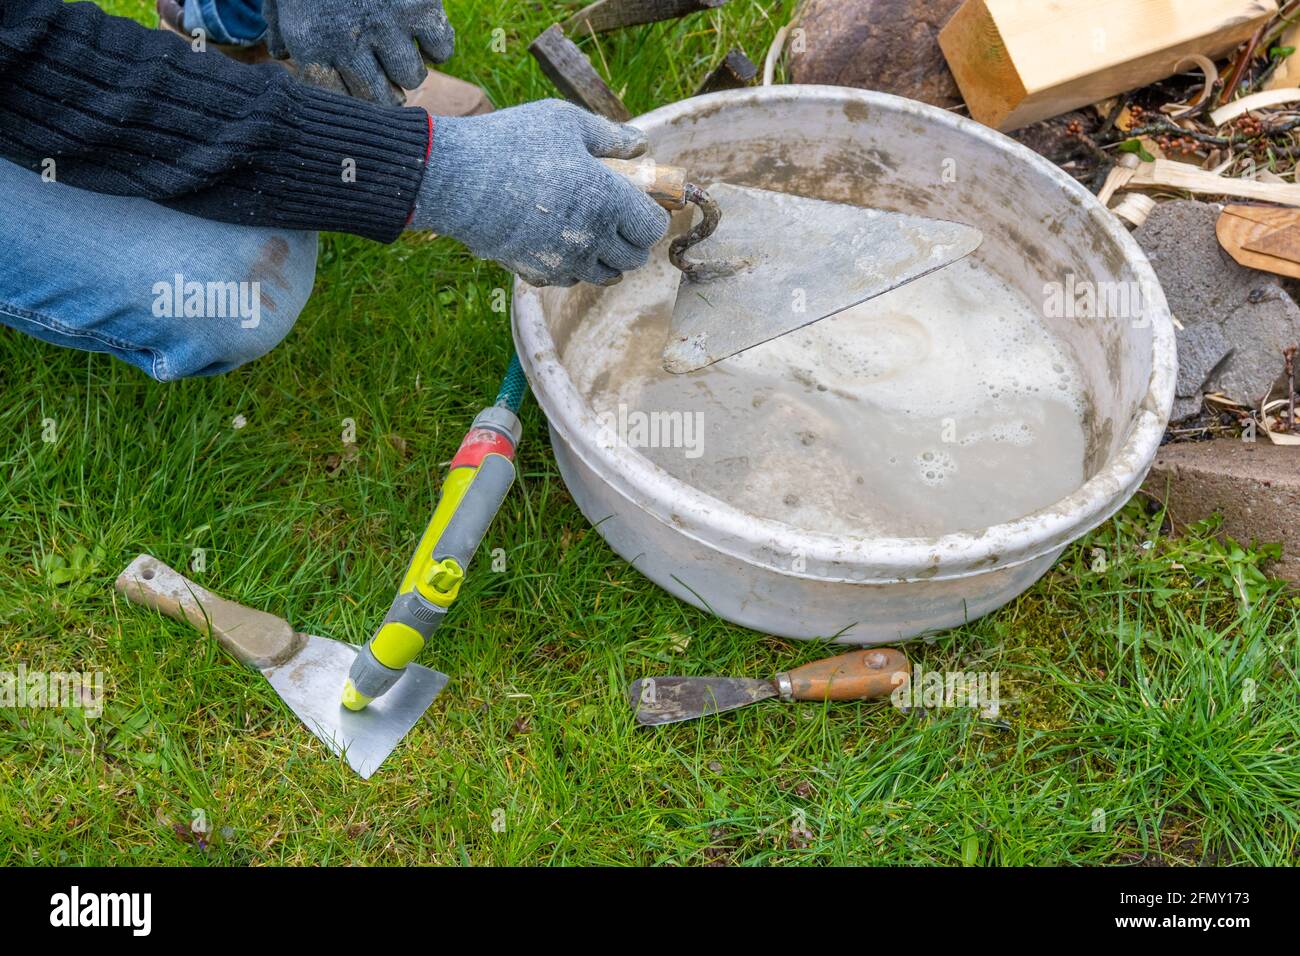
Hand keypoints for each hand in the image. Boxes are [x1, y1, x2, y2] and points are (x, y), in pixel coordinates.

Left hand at [263, 0, 454, 103]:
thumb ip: (279, 26)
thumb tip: (282, 55)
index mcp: (314, 44)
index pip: (343, 98)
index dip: (355, 95)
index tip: (362, 85)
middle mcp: (351, 42)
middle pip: (381, 98)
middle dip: (386, 91)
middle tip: (387, 75)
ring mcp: (388, 24)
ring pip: (413, 76)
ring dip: (409, 67)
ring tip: (402, 48)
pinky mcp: (420, 5)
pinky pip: (441, 48)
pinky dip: (437, 44)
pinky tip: (423, 30)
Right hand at [410, 101, 671, 287]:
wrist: (455, 179)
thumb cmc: (512, 143)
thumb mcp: (565, 123)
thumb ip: (610, 137)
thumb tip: (642, 147)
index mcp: (607, 200)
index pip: (652, 228)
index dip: (652, 216)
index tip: (641, 202)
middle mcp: (591, 239)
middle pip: (634, 257)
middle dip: (633, 238)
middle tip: (619, 216)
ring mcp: (564, 261)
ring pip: (606, 275)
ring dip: (607, 256)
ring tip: (593, 230)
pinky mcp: (537, 273)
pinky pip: (571, 279)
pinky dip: (575, 266)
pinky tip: (562, 241)